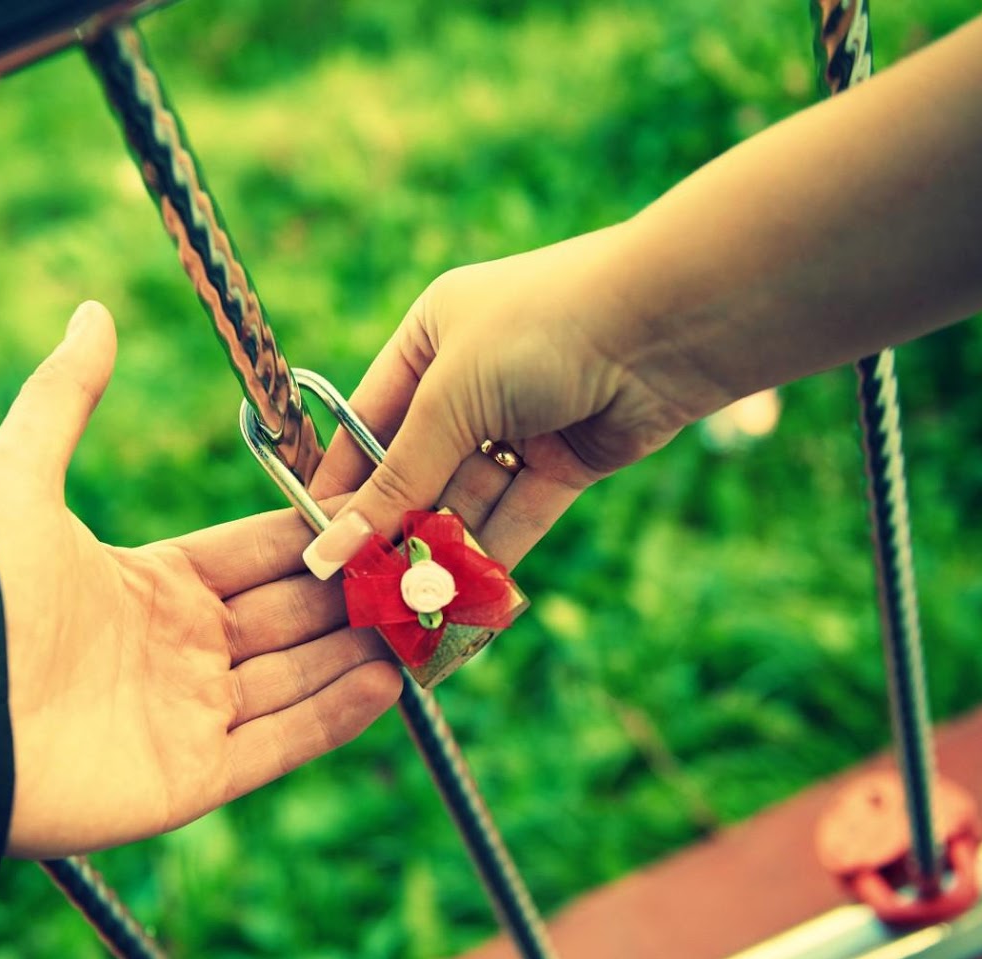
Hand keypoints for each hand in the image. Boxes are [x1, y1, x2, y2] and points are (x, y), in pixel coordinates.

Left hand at [0, 302, 400, 858]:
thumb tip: (92, 309)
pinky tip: (394, 681)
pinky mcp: (186, 777)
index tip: (379, 509)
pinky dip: (336, 716)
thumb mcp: (17, 475)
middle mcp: (174, 652)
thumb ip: (65, 396)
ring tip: (431, 621)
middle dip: (355, 592)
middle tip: (427, 565)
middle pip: (289, 617)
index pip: (255, 556)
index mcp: (148, 586)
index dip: (314, 536)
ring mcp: (184, 718)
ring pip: (297, 678)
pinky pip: (278, 744)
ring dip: (363, 651)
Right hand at [305, 227, 702, 574]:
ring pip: (467, 501)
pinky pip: (515, 516)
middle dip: (393, 532)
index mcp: (429, 339)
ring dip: (440, 554)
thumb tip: (329, 549)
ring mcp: (520, 423)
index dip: (342, 487)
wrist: (667, 324)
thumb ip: (395, 480)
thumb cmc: (543, 328)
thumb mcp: (451, 400)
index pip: (366, 425)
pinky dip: (491, 559)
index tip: (314, 548)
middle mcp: (469, 381)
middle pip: (417, 471)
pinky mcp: (565, 461)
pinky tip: (462, 602)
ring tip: (409, 612)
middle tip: (361, 596)